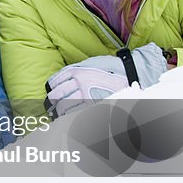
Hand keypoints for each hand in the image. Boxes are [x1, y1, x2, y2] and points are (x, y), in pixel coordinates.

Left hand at [44, 43, 167, 118]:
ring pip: (63, 107)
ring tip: (57, 114)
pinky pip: (76, 115)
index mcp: (78, 71)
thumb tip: (59, 80)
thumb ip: (75, 70)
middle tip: (50, 106)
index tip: (50, 92)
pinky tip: (68, 119)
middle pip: (57, 95)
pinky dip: (69, 118)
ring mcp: (87, 96)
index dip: (51, 88)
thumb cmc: (112, 69)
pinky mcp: (94, 107)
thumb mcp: (92, 63)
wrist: (132, 75)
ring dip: (58, 111)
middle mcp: (80, 83)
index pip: (55, 82)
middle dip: (52, 102)